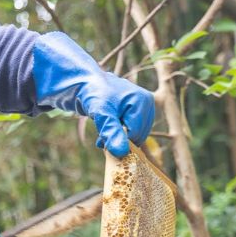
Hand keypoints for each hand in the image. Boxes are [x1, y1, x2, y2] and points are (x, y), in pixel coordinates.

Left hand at [32, 31, 154, 156]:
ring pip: (136, 135)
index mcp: (143, 101)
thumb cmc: (94, 95)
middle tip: (101, 137)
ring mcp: (145, 107)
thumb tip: (122, 153)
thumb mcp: (102, 114)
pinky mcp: (140, 111)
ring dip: (119, 138)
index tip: (101, 141)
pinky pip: (134, 130)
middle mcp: (148, 103)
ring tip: (104, 133)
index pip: (136, 134)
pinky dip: (121, 134)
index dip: (119, 140)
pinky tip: (108, 132)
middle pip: (138, 135)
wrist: (87, 83)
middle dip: (119, 139)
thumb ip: (112, 132)